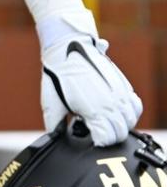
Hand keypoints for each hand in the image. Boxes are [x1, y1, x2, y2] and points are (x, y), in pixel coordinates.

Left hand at [26, 0, 142, 145]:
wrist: (67, 46)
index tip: (91, 136)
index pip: (107, 138)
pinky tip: (118, 111)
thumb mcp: (50, 102)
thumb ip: (53, 123)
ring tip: (106, 122)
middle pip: (121, 132)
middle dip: (109, 136)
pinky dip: (131, 113)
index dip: (98, 141)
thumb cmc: (57, 73)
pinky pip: (136, 105)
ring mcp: (119, 94)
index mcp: (94, 110)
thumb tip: (54, 137)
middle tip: (97, 131)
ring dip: (121, 125)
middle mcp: (111, 103)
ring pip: (131, 121)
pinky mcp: (123, 84)